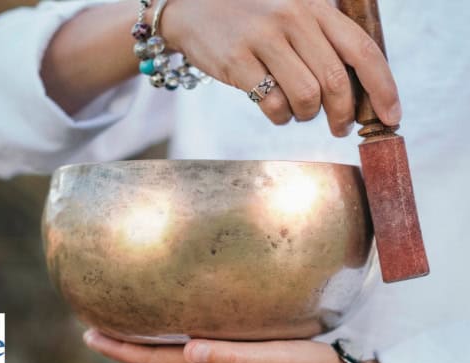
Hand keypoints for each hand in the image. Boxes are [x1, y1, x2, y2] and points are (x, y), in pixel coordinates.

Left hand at [83, 329, 391, 362]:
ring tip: (130, 318)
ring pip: (177, 346)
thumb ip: (234, 359)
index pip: (157, 360)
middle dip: (127, 342)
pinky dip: (179, 327)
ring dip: (150, 335)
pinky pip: (201, 336)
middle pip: (159, 354)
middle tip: (98, 324)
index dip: (123, 350)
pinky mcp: (246, 347)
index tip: (89, 335)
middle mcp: (217, 362)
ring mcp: (230, 357)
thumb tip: (189, 348)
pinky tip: (184, 314)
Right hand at [157, 0, 400, 132]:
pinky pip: (272, 105)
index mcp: (315, 7)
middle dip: (344, 115)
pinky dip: (280, 117)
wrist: (195, 10)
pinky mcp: (238, 60)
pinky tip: (276, 110)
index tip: (391, 118)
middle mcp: (293, 18)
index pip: (363, 50)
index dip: (383, 89)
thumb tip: (359, 94)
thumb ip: (325, 45)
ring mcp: (263, 38)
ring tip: (297, 112)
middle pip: (336, 81)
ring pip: (306, 97)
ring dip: (307, 116)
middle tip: (340, 127)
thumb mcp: (294, 18)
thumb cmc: (253, 22)